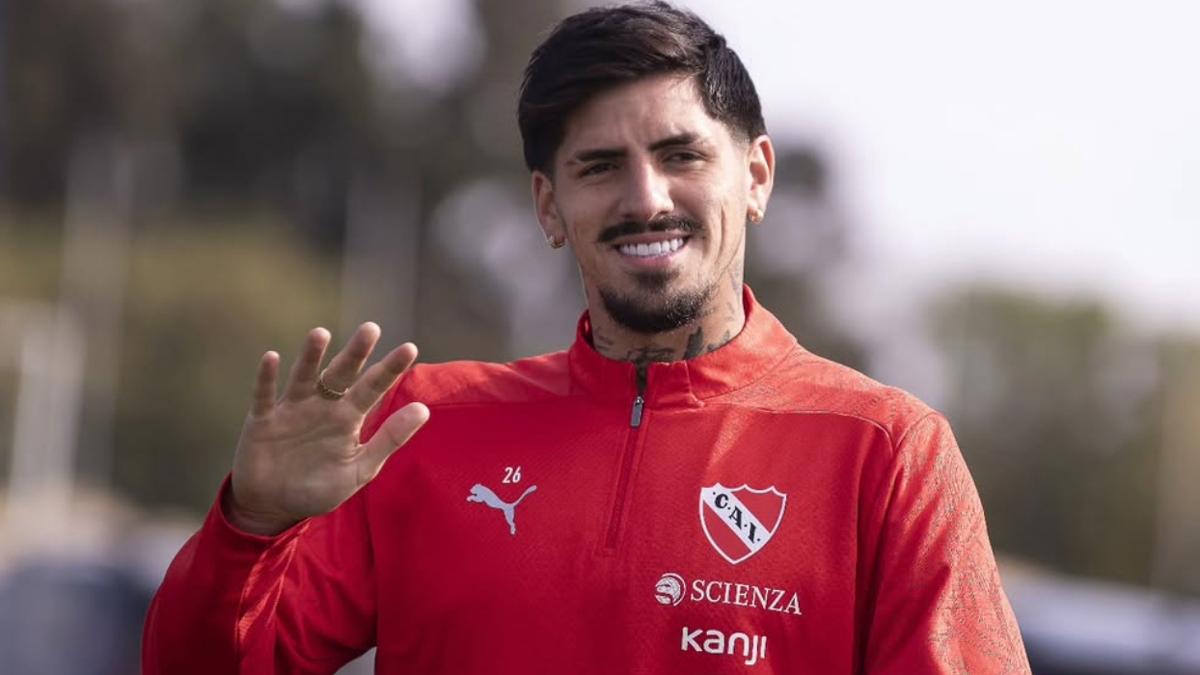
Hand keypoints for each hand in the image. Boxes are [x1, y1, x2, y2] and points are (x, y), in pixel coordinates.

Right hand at [228, 323, 428, 534]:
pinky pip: (264, 395)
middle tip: (371, 329)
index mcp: (348, 418)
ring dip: (310, 357)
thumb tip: (423, 409)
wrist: (274, 507)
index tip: (410, 348)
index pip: (373, 388)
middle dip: (355, 353)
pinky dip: (266, 378)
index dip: (389, 369)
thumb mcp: (359, 469)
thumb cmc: (319, 488)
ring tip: (320, 334)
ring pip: (303, 377)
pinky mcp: (263, 421)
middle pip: (341, 374)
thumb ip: (389, 439)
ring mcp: (292, 410)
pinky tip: (271, 358)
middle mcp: (322, 406)